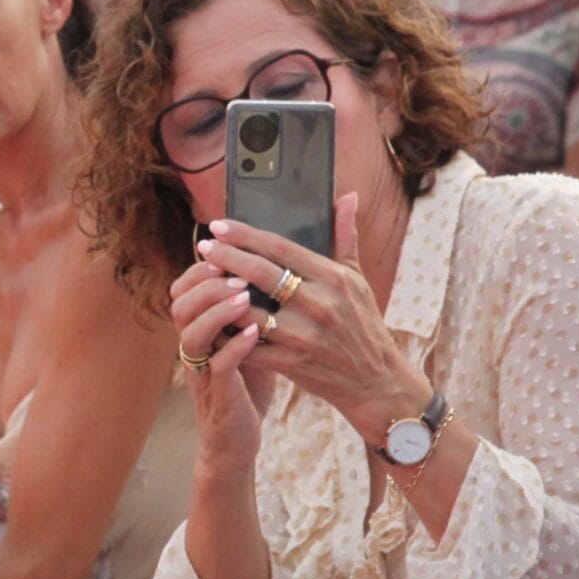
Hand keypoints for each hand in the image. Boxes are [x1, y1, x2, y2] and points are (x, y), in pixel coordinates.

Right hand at [170, 254, 275, 477]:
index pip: (184, 288)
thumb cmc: (247, 385)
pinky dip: (235, 347)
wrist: (239, 439)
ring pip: (191, 333)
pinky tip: (256, 333)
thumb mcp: (249, 339)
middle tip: (236, 273)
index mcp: (200, 329)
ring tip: (244, 297)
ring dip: (217, 311)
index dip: (200, 267)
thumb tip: (279, 270)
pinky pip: (219, 367)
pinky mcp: (219, 396)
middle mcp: (195, 348)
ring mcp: (203, 372)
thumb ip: (254, 309)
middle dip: (206, 283)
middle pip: (179, 304)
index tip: (228, 250)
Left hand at [193, 194, 424, 447]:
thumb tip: (348, 197)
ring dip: (221, 297)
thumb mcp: (358, 280)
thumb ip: (345, 238)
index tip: (219, 226)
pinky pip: (249, 345)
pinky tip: (213, 321)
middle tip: (203, 247)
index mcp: (333, 278)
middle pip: (260, 273)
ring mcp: (303, 336)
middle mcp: (318, 304)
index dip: (245, 235)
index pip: (280, 248)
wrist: (375, 381)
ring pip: (248, 311)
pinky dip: (228, 333)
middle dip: (226, 257)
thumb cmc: (364, 325)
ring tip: (204, 284)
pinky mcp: (291, 363)